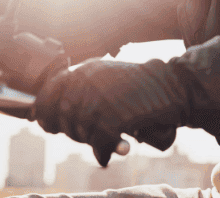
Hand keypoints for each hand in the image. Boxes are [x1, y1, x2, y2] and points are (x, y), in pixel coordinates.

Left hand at [35, 59, 184, 165]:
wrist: (173, 85)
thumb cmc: (142, 85)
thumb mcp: (108, 77)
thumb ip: (83, 91)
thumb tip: (52, 116)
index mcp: (84, 69)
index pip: (46, 95)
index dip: (47, 114)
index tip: (55, 125)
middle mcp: (86, 80)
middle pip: (62, 117)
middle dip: (74, 131)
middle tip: (91, 135)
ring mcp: (98, 98)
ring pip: (79, 132)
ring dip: (92, 142)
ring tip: (105, 143)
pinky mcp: (112, 117)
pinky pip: (99, 142)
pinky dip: (106, 150)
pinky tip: (117, 150)